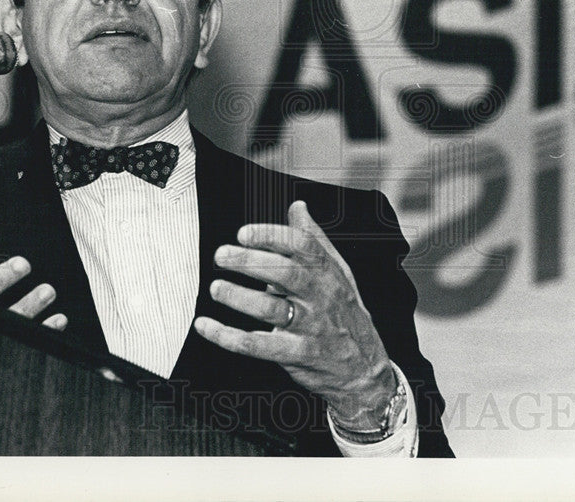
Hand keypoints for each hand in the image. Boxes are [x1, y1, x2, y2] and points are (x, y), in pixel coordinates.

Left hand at [194, 200, 395, 429]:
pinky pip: (258, 346)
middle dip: (249, 262)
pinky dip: (228, 336)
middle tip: (222, 255)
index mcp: (327, 271)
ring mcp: (311, 326)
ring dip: (239, 298)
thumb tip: (297, 207)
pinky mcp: (298, 354)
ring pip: (271, 309)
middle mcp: (320, 295)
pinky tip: (208, 326)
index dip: (270, 236)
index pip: (301, 246)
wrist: (366, 368)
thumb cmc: (346, 314)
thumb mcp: (338, 272)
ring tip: (217, 289)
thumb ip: (314, 239)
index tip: (243, 233)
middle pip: (285, 273)